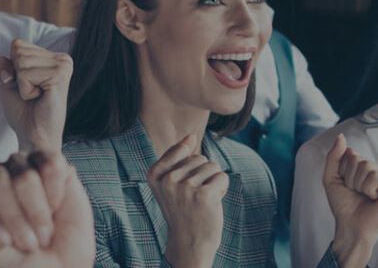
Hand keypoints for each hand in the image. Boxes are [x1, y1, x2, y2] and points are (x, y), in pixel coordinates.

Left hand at [0, 40, 73, 152]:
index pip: (18, 44)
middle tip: (31, 93)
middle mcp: (62, 58)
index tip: (26, 85)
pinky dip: (25, 90)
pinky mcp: (59, 76)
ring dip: (22, 84)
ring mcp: (63, 66)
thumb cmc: (24, 111)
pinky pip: (25, 74)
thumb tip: (1, 57)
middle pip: (18, 50)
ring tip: (36, 96)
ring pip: (21, 61)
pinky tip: (39, 98)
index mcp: (52, 57)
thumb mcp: (8, 81)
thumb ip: (4, 64)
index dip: (12, 67)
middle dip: (17, 75)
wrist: (34, 135)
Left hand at [0, 152, 93, 267]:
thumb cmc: (12, 263)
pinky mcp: (53, 165)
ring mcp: (24, 166)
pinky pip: (50, 165)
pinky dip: (55, 194)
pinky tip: (55, 208)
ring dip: (37, 213)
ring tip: (42, 232)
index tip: (0, 242)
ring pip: (24, 176)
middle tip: (25, 241)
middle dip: (13, 218)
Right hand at [149, 134, 227, 267]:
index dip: (189, 167)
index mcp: (154, 174)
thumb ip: (178, 158)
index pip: (182, 149)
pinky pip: (222, 177)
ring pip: (212, 166)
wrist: (189, 243)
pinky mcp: (203, 195)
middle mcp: (167, 179)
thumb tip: (190, 135)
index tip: (182, 187)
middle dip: (203, 175)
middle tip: (194, 197)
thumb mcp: (171, 182)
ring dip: (212, 183)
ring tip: (202, 201)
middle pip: (199, 157)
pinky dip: (222, 189)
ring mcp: (184, 187)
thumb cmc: (183, 210)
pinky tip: (212, 204)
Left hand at [322, 135, 377, 267]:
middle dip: (350, 178)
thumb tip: (341, 136)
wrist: (350, 225)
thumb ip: (334, 156)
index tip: (346, 185)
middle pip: (357, 159)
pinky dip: (369, 189)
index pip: (350, 153)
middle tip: (355, 192)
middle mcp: (377, 168)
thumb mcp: (331, 177)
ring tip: (364, 196)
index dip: (343, 171)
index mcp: (364, 165)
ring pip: (366, 166)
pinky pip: (376, 176)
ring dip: (359, 185)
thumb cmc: (343, 204)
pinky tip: (374, 197)